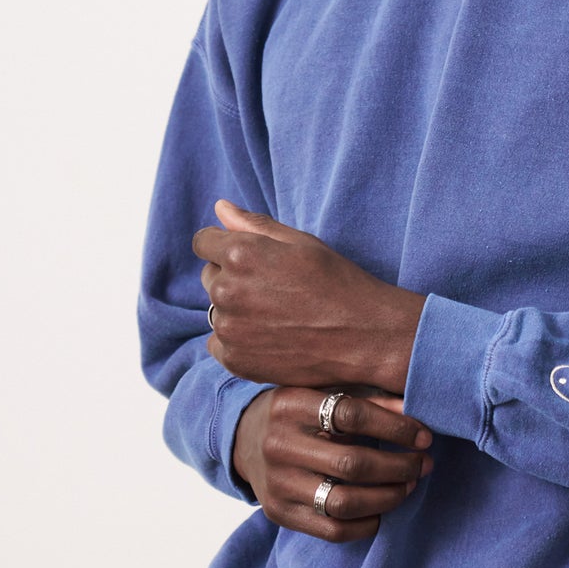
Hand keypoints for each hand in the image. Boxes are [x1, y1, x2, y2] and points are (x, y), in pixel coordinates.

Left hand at [194, 201, 425, 394]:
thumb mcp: (301, 243)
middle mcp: (226, 290)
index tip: (251, 259)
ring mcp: (229, 328)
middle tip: (274, 290)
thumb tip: (219, 208)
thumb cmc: (337, 283)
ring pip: (216, 311)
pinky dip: (238, 341)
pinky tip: (271, 338)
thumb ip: (254, 225)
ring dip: (236, 311)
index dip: (225, 247)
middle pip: (209, 276)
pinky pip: (220, 343)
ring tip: (277, 316)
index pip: (203, 242)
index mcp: (240, 253)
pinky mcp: (235, 359)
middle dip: (232, 278)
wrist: (364, 337)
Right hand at [232, 386, 433, 542]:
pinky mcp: (279, 514)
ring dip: (388, 497)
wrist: (242, 440)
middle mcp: (278, 445)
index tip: (424, 437)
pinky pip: (333, 530)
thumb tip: (415, 413)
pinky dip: (367, 523)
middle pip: (352, 464)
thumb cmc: (299, 412)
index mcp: (289, 404)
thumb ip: (367, 399)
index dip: (395, 427)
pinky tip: (382, 509)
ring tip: (408, 485)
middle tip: (423, 464)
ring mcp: (276, 484)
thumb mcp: (322, 393)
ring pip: (344, 502)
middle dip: (399, 467)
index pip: (351, 414)